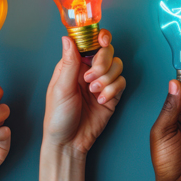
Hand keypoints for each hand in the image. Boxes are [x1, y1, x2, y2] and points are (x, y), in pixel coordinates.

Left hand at [38, 31, 124, 180]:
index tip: (102, 41)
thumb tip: (68, 38)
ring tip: (94, 92)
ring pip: (117, 66)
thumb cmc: (58, 117)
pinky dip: (113, 90)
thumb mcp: (60, 88)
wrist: (70, 142)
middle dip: (103, 63)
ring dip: (108, 79)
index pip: (88, 43)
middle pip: (107, 52)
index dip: (99, 38)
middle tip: (92, 77)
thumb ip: (68, 63)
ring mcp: (102, 82)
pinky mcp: (113, 94)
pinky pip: (122, 83)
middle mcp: (88, 70)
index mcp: (73, 65)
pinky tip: (102, 100)